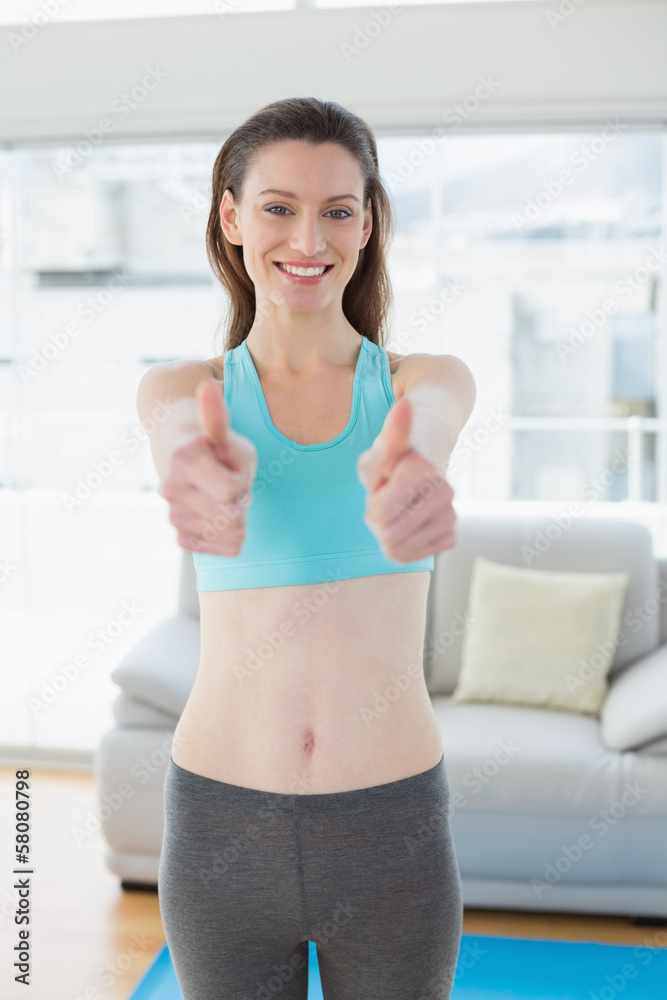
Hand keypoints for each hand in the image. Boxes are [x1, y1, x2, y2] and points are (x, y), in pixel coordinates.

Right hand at [160, 379, 257, 554]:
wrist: (188, 463)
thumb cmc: (214, 447)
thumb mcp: (224, 432)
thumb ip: (217, 417)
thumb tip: (206, 387)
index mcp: (182, 461)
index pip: (230, 491)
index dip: (242, 480)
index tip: (231, 467)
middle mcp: (170, 489)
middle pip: (231, 514)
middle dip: (241, 498)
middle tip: (231, 483)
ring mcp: (173, 515)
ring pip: (228, 533)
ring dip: (238, 517)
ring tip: (226, 497)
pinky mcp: (182, 537)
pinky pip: (219, 549)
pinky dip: (231, 537)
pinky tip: (224, 518)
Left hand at [356, 395, 456, 562]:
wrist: (427, 460)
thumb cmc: (395, 455)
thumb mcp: (381, 449)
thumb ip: (388, 436)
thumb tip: (405, 405)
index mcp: (423, 472)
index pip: (378, 514)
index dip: (371, 503)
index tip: (383, 485)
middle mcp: (445, 494)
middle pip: (386, 534)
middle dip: (376, 519)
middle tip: (387, 498)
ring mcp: (451, 516)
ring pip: (396, 550)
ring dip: (387, 532)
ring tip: (397, 508)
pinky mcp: (451, 536)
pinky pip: (410, 557)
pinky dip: (401, 544)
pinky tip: (408, 523)